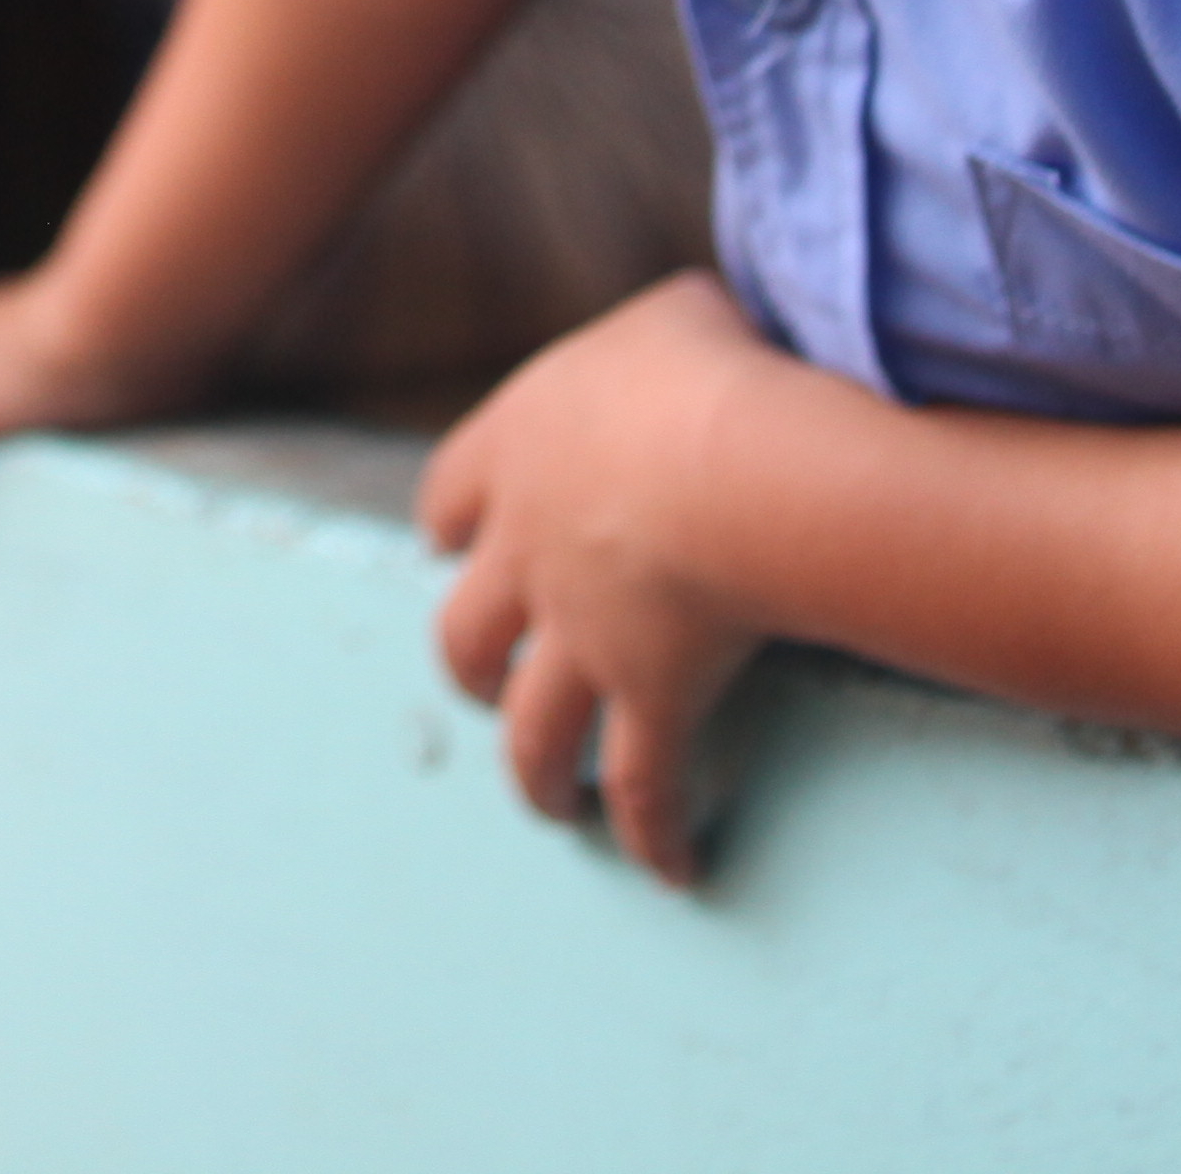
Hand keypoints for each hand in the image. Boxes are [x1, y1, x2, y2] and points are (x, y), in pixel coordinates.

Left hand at [419, 271, 784, 885]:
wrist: (736, 465)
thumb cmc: (712, 367)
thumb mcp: (677, 312)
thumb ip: (664, 331)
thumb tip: (704, 322)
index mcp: (516, 448)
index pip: (451, 493)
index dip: (449, 521)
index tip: (444, 542)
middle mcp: (526, 552)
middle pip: (463, 629)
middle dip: (469, 660)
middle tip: (483, 680)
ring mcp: (579, 635)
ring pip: (532, 729)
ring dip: (540, 774)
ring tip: (557, 805)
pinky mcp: (648, 696)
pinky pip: (647, 784)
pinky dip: (657, 831)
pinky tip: (672, 867)